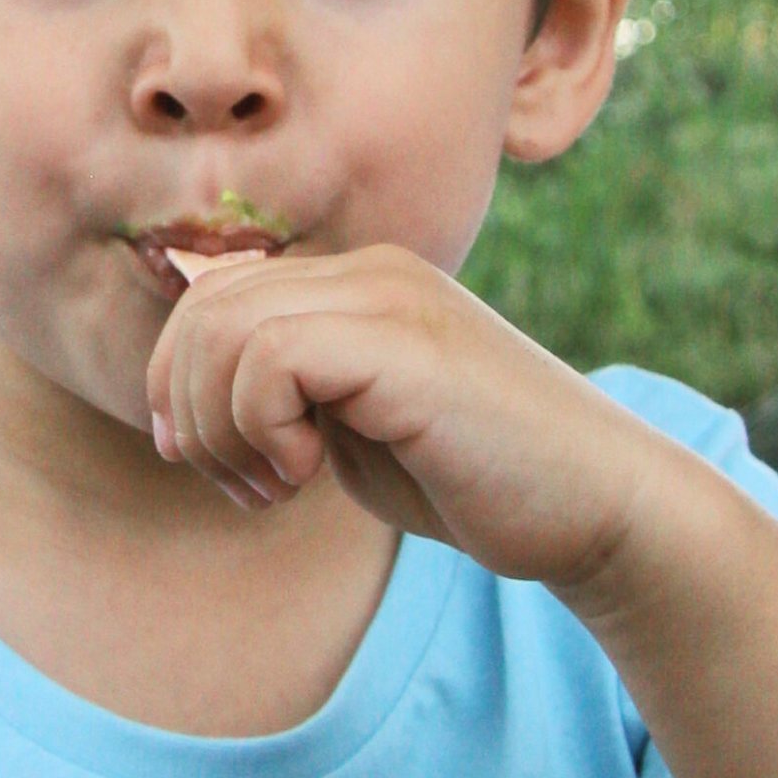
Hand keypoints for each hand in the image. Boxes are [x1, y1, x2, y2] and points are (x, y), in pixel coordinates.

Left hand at [145, 245, 671, 595]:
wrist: (595, 507)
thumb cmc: (476, 481)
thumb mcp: (352, 431)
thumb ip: (284, 397)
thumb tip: (185, 399)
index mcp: (358, 283)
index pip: (212, 297)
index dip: (182, 386)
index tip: (219, 466)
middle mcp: (371, 270)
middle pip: (203, 308)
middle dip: (190, 411)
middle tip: (243, 486)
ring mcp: (389, 297)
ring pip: (221, 328)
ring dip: (221, 428)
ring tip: (274, 486)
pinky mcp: (403, 343)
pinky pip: (268, 359)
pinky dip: (260, 428)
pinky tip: (307, 473)